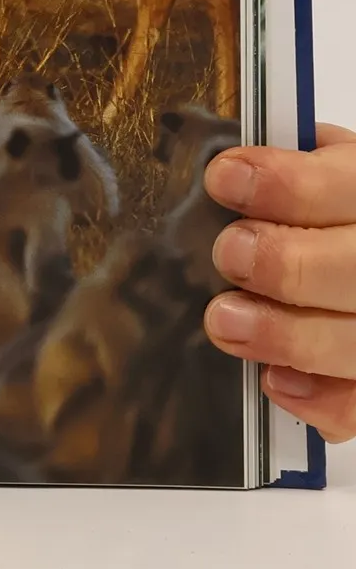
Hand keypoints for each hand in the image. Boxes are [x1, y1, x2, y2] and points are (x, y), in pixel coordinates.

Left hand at [204, 123, 355, 441]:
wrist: (352, 271)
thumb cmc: (334, 219)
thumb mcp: (329, 174)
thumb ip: (297, 170)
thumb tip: (235, 169)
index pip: (351, 183)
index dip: (290, 184)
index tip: (225, 178)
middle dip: (289, 263)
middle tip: (230, 254)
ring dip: (290, 335)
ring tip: (226, 322)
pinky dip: (321, 399)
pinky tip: (276, 383)